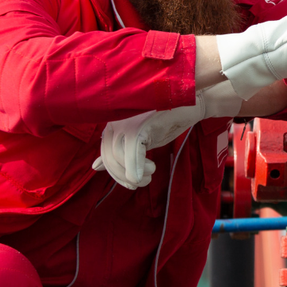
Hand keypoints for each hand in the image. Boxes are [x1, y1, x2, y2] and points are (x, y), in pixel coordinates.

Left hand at [92, 81, 243, 188]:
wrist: (192, 104)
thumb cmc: (166, 121)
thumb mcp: (139, 140)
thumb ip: (119, 151)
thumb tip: (95, 166)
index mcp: (113, 123)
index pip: (105, 153)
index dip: (115, 172)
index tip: (131, 182)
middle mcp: (115, 121)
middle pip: (110, 157)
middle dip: (124, 176)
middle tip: (141, 182)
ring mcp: (126, 122)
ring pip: (119, 157)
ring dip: (134, 173)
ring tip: (150, 174)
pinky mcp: (139, 125)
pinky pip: (132, 153)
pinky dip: (138, 167)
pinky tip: (149, 172)